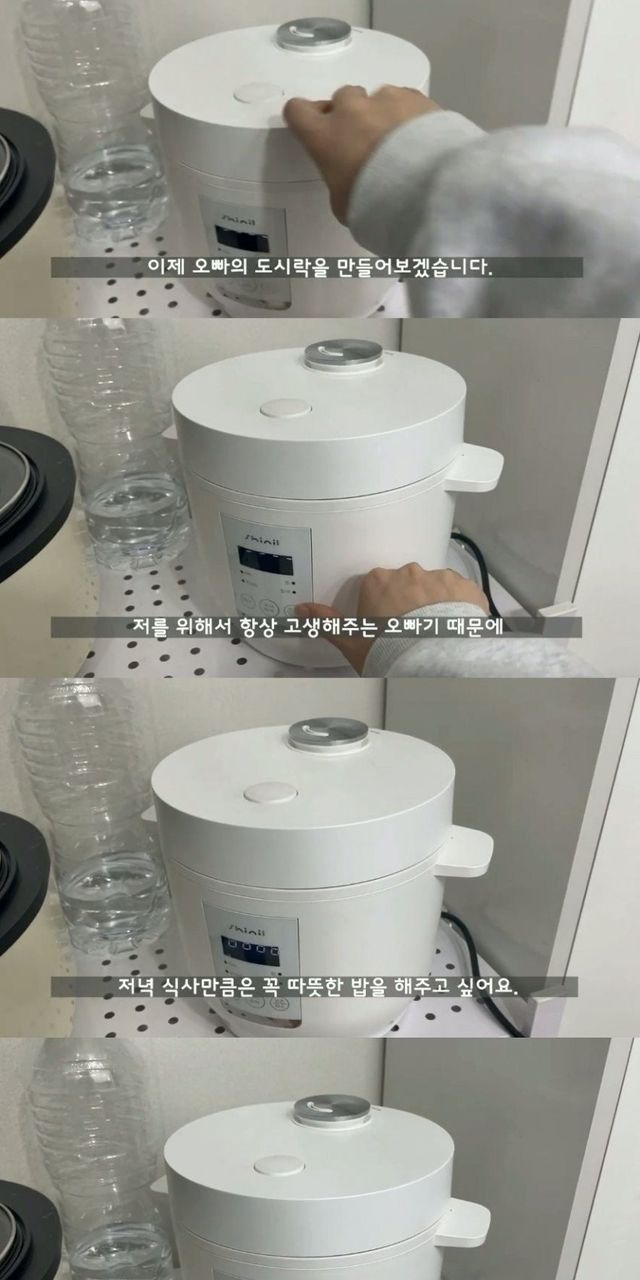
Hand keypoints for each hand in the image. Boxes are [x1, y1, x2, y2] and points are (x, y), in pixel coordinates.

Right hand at [284, 86, 440, 221]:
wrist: (427, 189)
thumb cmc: (377, 203)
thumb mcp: (344, 205)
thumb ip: (338, 181)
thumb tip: (347, 178)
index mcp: (324, 136)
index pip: (298, 111)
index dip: (304, 118)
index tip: (313, 127)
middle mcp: (351, 110)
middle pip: (342, 98)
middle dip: (350, 115)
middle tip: (365, 141)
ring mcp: (384, 99)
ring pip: (376, 97)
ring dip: (382, 113)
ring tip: (399, 142)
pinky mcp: (415, 97)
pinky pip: (405, 99)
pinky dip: (408, 113)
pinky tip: (419, 136)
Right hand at [295, 564, 488, 673]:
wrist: (436, 660)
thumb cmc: (391, 652)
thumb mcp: (353, 642)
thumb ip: (326, 621)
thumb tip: (300, 609)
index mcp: (377, 582)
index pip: (376, 587)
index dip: (381, 608)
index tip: (386, 626)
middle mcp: (408, 573)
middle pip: (406, 584)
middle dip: (409, 603)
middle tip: (411, 632)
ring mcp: (439, 577)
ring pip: (434, 587)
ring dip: (434, 604)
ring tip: (437, 633)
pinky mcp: (465, 586)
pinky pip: (460, 592)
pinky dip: (458, 606)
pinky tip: (455, 628)